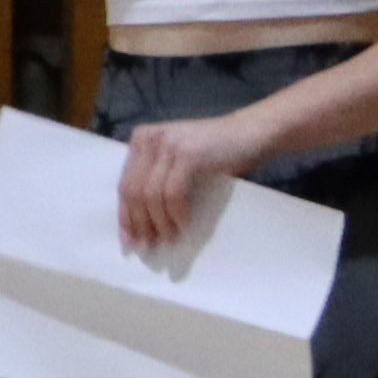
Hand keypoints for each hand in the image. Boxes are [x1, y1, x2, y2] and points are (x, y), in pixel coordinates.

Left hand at [110, 106, 255, 262]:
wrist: (253, 132)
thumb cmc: (219, 151)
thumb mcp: (179, 160)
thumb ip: (158, 176)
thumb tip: (140, 219)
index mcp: (141, 138)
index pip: (124, 184)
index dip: (126, 215)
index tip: (129, 239)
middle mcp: (149, 138)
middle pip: (134, 190)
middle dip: (140, 222)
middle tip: (148, 245)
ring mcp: (168, 144)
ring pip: (151, 194)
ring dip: (160, 222)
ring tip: (169, 239)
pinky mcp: (188, 154)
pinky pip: (173, 193)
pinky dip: (177, 213)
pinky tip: (184, 225)